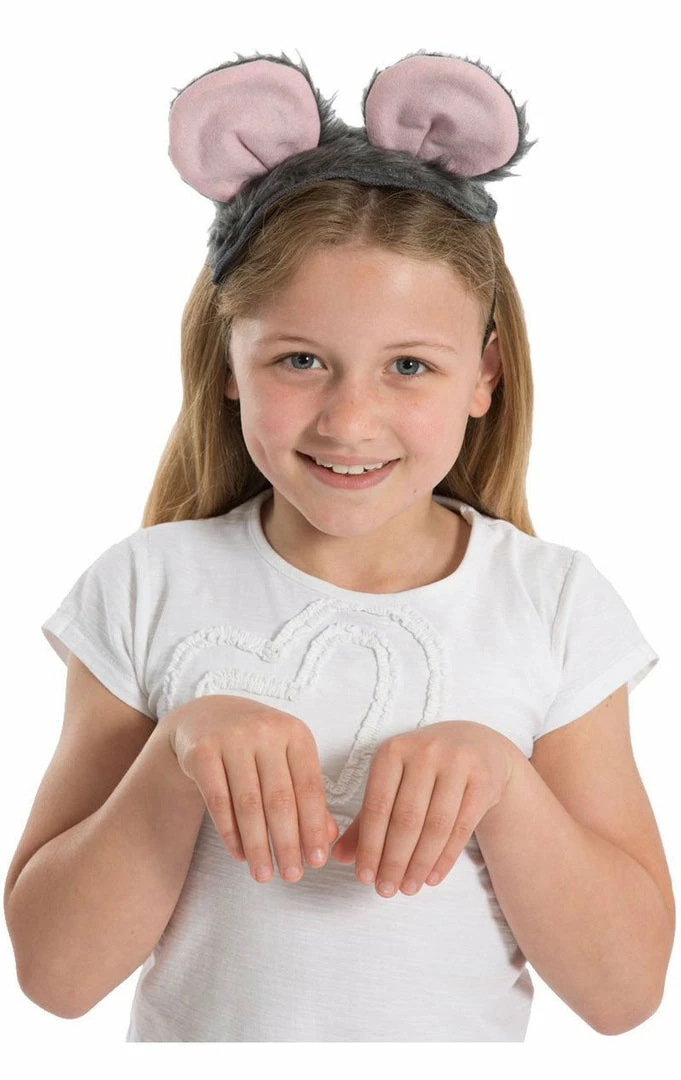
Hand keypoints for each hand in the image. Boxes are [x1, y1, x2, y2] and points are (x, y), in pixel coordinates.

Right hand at [166, 694, 338, 883]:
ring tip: (264, 874)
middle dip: (287, 843)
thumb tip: (327, 838)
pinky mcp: (202, 752)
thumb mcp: (287, 761)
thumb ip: (307, 796)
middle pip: (279, 799)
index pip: (309, 787)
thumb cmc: (257, 747)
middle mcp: (265, 731)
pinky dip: (230, 834)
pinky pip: (218, 802)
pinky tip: (239, 855)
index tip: (318, 861)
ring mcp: (232, 739)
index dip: (314, 827)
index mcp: (295, 733)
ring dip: (257, 845)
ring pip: (248, 804)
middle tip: (292, 877)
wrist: (206, 718)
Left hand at [330, 720, 516, 896]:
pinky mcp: (483, 779)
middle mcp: (424, 752)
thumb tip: (339, 857)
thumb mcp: (393, 782)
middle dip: (394, 860)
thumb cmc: (424, 768)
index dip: (369, 845)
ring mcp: (457, 763)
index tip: (364, 878)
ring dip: (419, 864)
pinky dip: (445, 858)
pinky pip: (461, 827)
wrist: (476, 745)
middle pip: (407, 818)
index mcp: (393, 750)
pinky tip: (432, 877)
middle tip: (386, 890)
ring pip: (435, 825)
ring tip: (408, 888)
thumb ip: (366, 818)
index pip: (377, 805)